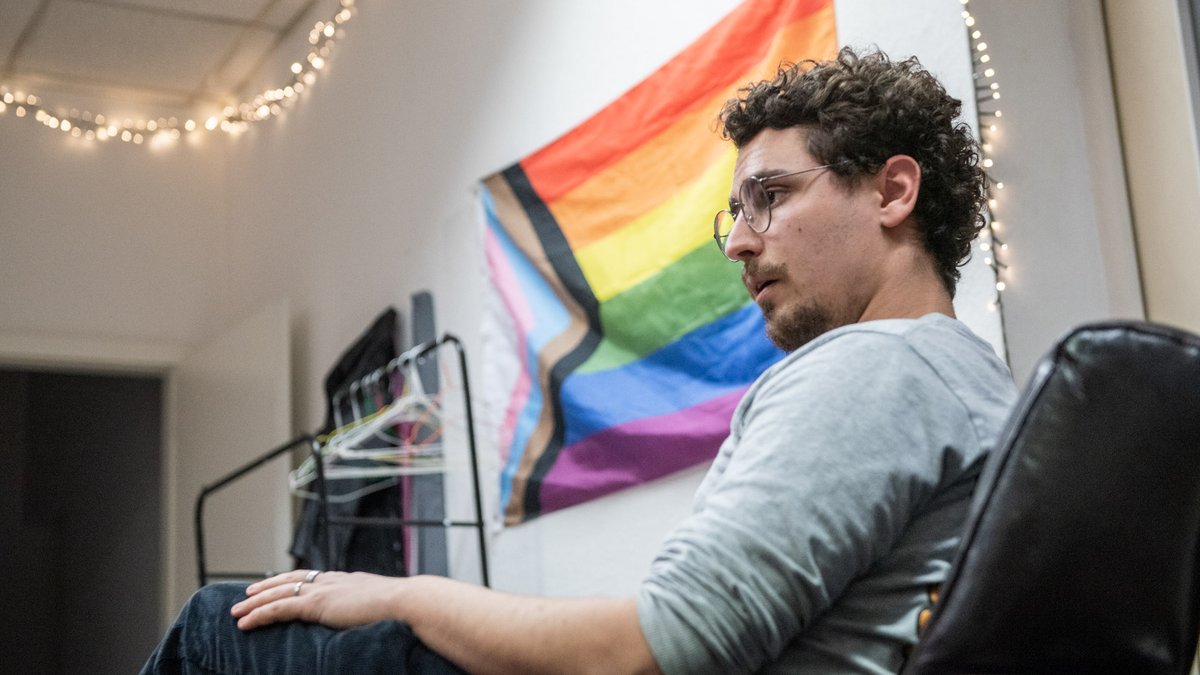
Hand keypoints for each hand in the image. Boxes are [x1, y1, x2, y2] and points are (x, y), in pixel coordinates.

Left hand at [231, 569, 404, 630]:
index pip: (313, 578)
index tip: (281, 584)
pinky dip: (259, 615)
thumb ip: (372, 610)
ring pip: (279, 594)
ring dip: (255, 602)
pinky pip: (279, 609)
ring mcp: (323, 591)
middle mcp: (332, 581)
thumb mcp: (384, 608)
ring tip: (238, 610)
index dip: (293, 581)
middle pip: (290, 580)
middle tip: (249, 593)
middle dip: (268, 587)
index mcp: (347, 580)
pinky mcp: (316, 605)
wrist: (405, 603)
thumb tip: (376, 620)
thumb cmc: (403, 610)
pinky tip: (245, 623)